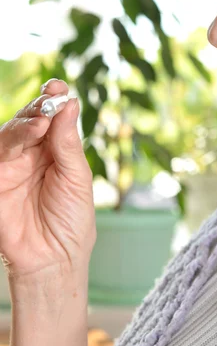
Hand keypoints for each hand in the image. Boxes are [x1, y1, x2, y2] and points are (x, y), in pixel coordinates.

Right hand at [0, 79, 95, 279]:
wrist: (54, 260)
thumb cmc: (72, 221)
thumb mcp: (77, 178)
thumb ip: (69, 143)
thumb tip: (70, 104)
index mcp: (55, 151)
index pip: (52, 117)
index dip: (54, 99)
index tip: (59, 86)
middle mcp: (32, 155)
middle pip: (30, 119)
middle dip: (40, 106)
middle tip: (51, 98)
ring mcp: (12, 167)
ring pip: (11, 133)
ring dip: (26, 121)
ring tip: (43, 120)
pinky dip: (11, 139)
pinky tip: (29, 132)